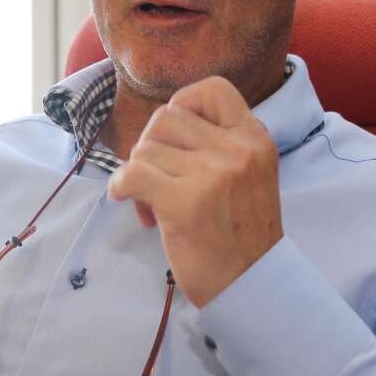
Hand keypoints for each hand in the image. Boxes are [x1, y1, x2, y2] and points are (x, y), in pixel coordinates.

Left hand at [108, 77, 283, 307]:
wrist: (252, 285)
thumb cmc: (242, 235)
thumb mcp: (250, 175)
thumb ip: (219, 145)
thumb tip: (160, 127)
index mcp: (255, 139)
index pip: (212, 90)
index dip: (182, 103)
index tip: (174, 135)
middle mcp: (236, 150)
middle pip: (166, 118)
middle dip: (151, 145)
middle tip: (156, 179)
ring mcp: (211, 175)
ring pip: (146, 149)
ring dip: (138, 174)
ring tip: (151, 203)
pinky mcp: (184, 203)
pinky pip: (132, 175)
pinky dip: (120, 188)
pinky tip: (128, 202)